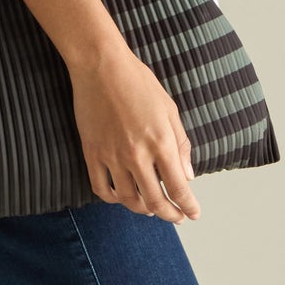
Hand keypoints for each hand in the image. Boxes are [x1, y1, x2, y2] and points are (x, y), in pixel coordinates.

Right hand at [70, 41, 200, 221]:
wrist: (101, 66)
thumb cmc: (139, 83)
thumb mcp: (169, 110)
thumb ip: (181, 145)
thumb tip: (188, 175)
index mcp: (161, 143)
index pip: (179, 188)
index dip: (188, 206)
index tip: (193, 214)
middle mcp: (137, 155)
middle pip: (155, 201)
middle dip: (169, 214)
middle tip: (176, 217)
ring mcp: (112, 156)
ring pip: (128, 199)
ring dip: (143, 209)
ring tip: (151, 209)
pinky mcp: (91, 154)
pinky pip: (101, 188)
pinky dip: (114, 199)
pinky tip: (122, 196)